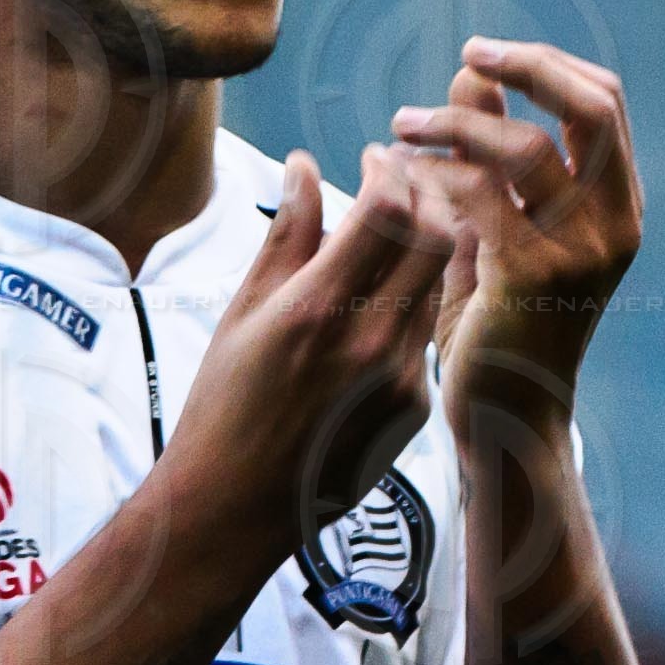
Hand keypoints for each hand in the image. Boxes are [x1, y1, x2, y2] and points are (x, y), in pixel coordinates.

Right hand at [164, 145, 454, 551]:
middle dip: (427, 194)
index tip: (376, 156)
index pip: (388, 210)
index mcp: (320, 309)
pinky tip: (385, 295)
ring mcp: (403, 378)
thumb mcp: (244, 311)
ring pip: (440, 283)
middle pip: (438, 236)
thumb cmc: (224, 406)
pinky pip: (426, 332)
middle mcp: (372, 342)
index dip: (390, 169)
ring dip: (428, 244)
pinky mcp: (416, 407)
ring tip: (397, 230)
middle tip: (404, 180)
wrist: (235, 508)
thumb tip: (303, 164)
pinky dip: (414, 298)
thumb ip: (287, 234)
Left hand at [390, 37, 642, 437]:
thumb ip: (493, 153)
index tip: (483, 54)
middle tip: (466, 53)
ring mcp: (583, 251)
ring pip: (525, 147)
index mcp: (619, 206)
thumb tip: (472, 73)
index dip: (546, 64)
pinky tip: (400, 177)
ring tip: (402, 124)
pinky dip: (434, 175)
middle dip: (527, 67)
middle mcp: (616, 224)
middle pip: (591, 106)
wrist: (505, 417)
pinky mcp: (535, 276)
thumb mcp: (503, 224)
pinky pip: (480, 196)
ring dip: (455, 122)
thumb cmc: (499, 320)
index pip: (603, 101)